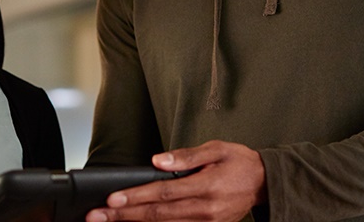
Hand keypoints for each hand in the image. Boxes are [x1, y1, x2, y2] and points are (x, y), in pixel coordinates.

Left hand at [85, 140, 266, 221]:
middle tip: (98, 216)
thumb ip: (187, 157)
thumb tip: (159, 161)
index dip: (136, 197)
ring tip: (110, 221)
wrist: (265, 183)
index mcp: (207, 187)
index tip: (113, 199)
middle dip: (125, 216)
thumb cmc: (240, 163)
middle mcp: (205, 210)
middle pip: (158, 215)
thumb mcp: (217, 149)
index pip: (164, 193)